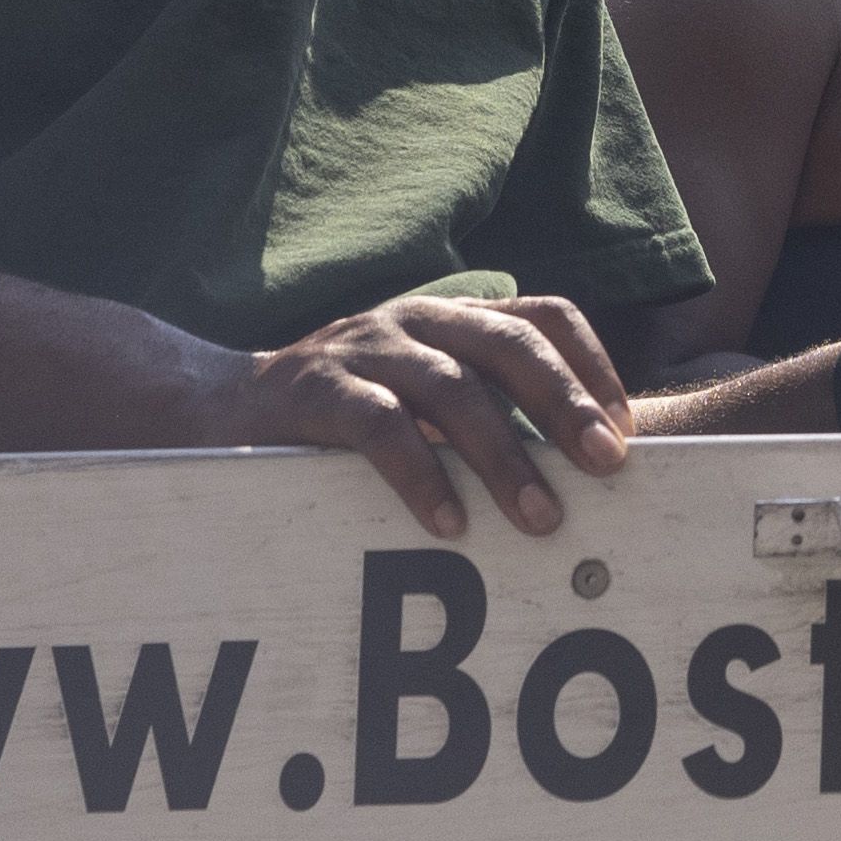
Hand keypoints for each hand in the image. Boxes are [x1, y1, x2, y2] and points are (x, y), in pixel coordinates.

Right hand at [206, 292, 630, 538]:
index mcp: (450, 319)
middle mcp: (416, 320)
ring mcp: (364, 349)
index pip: (542, 316)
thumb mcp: (416, 401)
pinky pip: (379, 427)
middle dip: (566, 405)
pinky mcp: (315, 391)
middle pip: (511, 345)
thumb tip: (574, 479)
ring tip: (542, 517)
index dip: (592, 365)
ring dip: (504, 455)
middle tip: (609, 464)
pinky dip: (421, 475)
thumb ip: (479, 419)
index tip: (628, 427)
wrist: (212, 406)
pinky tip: (449, 524)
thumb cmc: (337, 416)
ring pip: (453, 389)